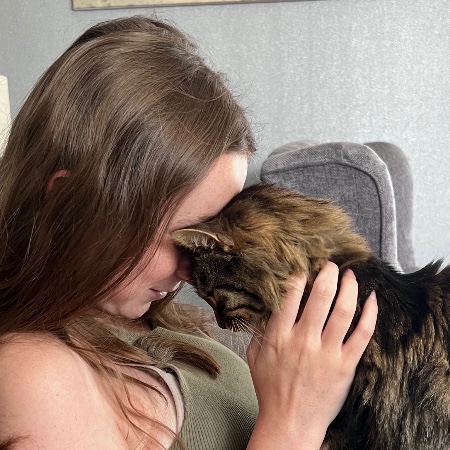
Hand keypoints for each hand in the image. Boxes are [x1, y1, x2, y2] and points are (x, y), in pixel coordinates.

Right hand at [246, 262, 377, 449]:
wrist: (290, 423)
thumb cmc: (271, 389)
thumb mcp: (255, 356)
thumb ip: (261, 328)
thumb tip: (267, 303)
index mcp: (279, 336)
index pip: (291, 295)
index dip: (300, 275)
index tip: (305, 266)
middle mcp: (304, 341)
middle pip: (321, 296)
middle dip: (328, 273)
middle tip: (331, 265)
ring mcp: (327, 353)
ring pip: (344, 311)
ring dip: (350, 287)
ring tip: (350, 275)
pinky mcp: (346, 366)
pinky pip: (363, 334)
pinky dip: (370, 313)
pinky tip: (372, 299)